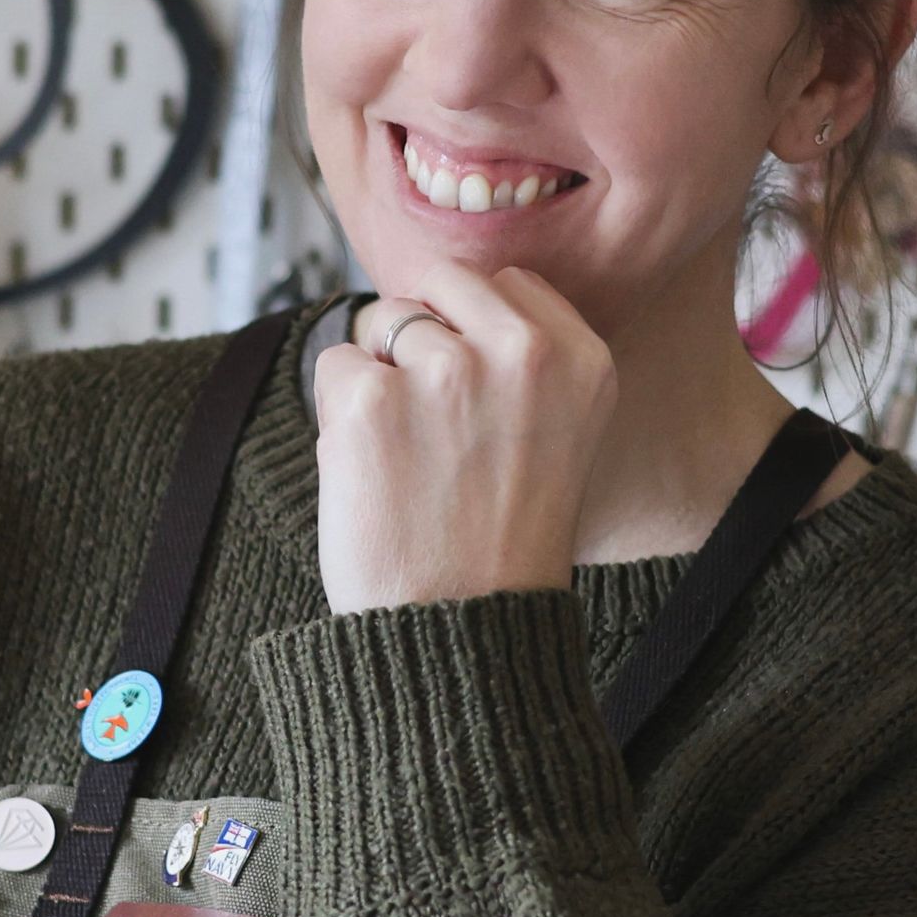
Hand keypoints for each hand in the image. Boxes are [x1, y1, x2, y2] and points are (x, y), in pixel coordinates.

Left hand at [311, 262, 617, 615]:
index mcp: (582, 360)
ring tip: (408, 457)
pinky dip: (339, 413)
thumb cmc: (499, 543)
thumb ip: (527, 360)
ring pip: (383, 321)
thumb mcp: (558, 437)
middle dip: (421, 335)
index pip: (506, 284)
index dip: (472, 330)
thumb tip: (449, 298)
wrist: (460, 633)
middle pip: (440, 283)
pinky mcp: (371, 398)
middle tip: (431, 423)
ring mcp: (445, 371)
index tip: (474, 396)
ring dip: (380, 378)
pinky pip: (335, 363)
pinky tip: (374, 470)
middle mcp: (522, 354)